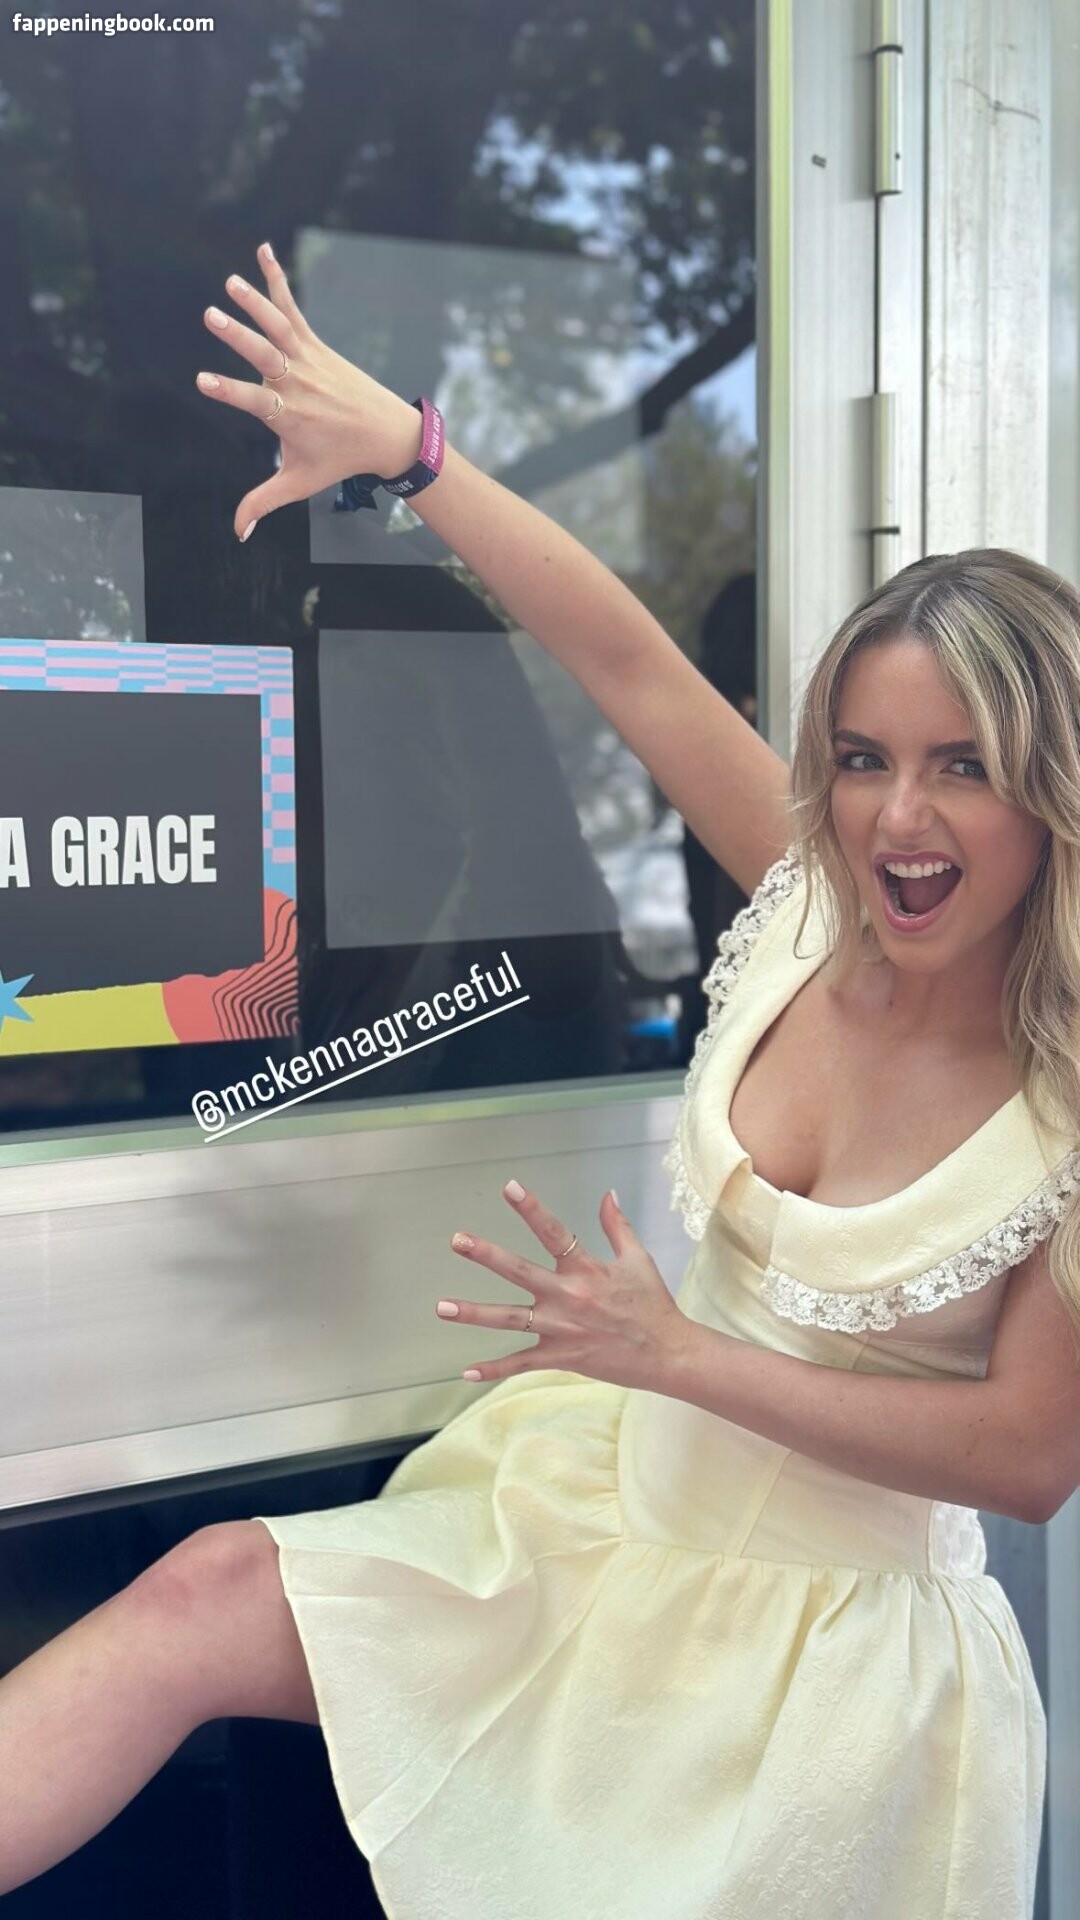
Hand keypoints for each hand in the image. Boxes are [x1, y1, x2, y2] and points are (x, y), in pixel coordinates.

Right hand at [195, 241, 422, 540]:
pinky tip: (263, 251)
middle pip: (264, 356)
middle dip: (239, 337)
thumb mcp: (299, 483)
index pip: (253, 401)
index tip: (202, 380)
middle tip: (211, 316)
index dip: (228, 391)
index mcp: (288, 415)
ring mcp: (308, 359)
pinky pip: (293, 308)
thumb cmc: (338, 460)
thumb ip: (263, 502)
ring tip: (229, 283)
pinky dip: (277, 280)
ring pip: (277, 327)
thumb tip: (236, 534)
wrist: (386, 433)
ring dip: (254, 302)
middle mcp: (298, 383)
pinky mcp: (316, 343)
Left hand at [437, 1180, 692, 1391]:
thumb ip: (617, 1226)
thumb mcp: (638, 1260)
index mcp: (586, 1269)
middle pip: (520, 1271)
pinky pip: (521, 1363)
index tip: (509, 1187)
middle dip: (486, 1255)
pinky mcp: (560, 1357)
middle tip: (457, 1240)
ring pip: (509, 1319)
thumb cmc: (653, 1305)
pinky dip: (494, 1370)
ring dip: (474, 1313)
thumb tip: (607, 1194)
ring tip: (441, 1306)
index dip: (531, 1208)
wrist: (668, 1354)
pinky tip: (467, 1371)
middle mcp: (568, 1296)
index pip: (554, 1232)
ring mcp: (561, 1329)